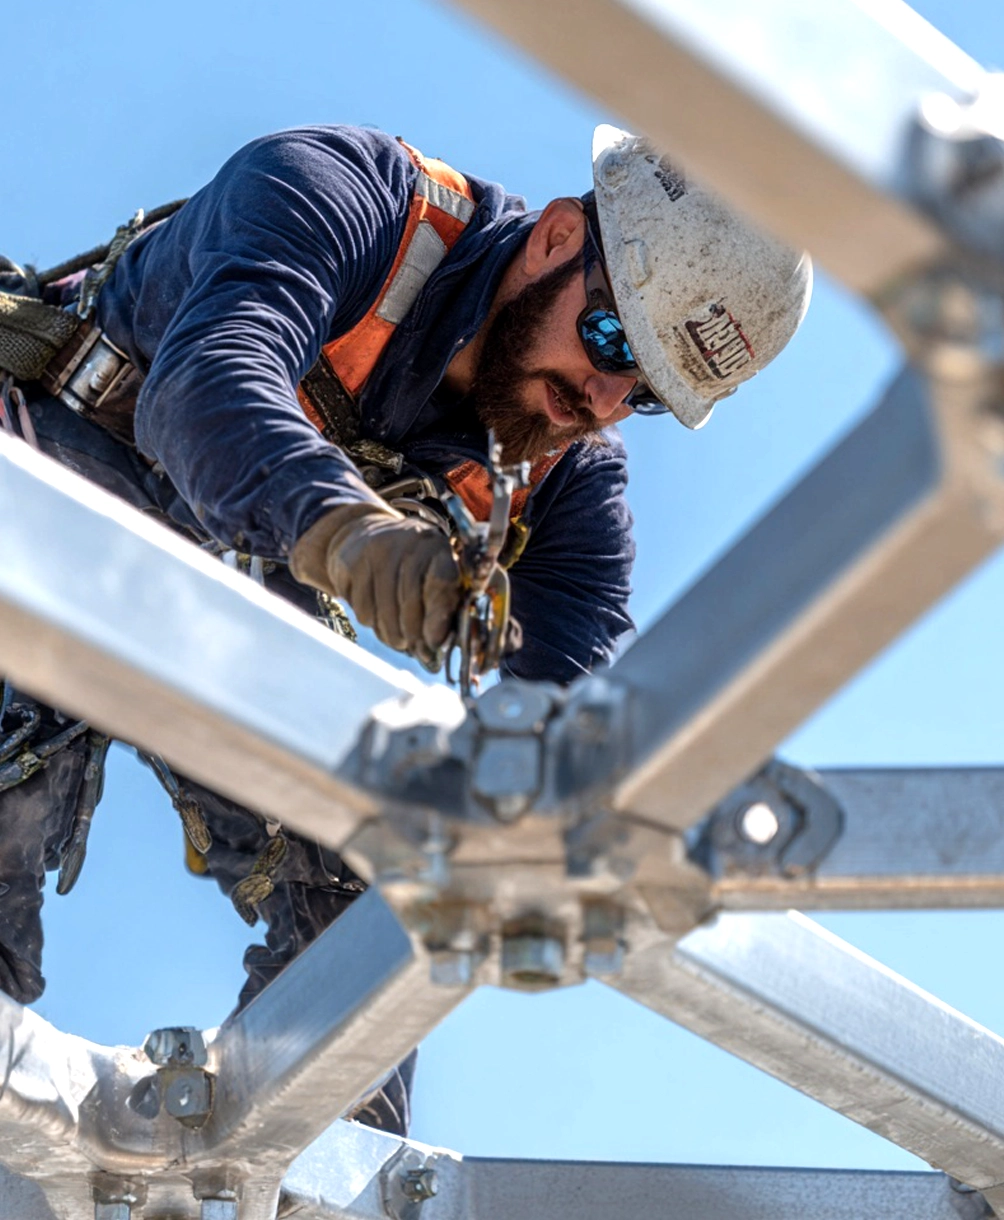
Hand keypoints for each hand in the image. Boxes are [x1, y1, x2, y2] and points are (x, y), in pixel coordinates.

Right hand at [291, 503, 462, 664]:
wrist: (364, 536)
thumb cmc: (410, 566)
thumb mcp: (434, 574)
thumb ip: (444, 604)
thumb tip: (437, 643)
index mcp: (436, 546)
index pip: (441, 581)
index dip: (438, 616)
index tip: (435, 641)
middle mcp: (406, 543)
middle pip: (410, 602)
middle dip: (414, 634)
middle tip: (417, 648)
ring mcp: (375, 551)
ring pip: (383, 612)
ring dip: (392, 634)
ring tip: (398, 637)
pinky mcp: (350, 563)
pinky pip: (363, 610)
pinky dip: (372, 622)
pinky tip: (378, 616)